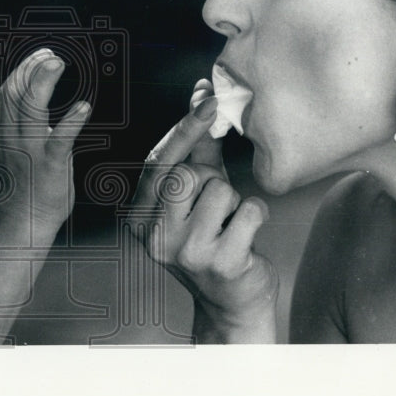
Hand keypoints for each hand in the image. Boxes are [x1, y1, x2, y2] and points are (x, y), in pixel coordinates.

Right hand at [0, 49, 88, 239]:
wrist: (24, 221)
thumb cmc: (24, 181)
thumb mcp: (11, 145)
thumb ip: (16, 119)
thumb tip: (30, 89)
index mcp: (0, 130)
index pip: (6, 90)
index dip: (23, 68)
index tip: (41, 54)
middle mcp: (10, 136)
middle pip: (15, 92)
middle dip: (31, 67)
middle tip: (52, 54)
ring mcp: (29, 150)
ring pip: (30, 109)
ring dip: (44, 82)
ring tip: (57, 63)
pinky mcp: (50, 164)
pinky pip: (60, 139)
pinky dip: (71, 121)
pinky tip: (84, 107)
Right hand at [133, 79, 277, 340]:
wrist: (233, 303)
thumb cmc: (215, 237)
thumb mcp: (198, 193)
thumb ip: (197, 146)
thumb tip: (201, 92)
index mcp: (138, 217)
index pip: (158, 162)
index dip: (185, 128)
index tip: (209, 100)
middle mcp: (153, 236)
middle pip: (187, 174)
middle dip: (212, 178)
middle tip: (216, 204)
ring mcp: (185, 252)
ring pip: (219, 189)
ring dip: (234, 200)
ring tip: (228, 224)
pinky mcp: (221, 263)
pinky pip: (249, 210)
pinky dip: (256, 215)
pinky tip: (246, 236)